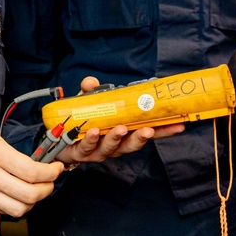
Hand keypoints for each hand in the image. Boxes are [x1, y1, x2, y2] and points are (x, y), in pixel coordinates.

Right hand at [0, 125, 61, 217]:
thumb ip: (6, 146)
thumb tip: (24, 157)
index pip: (31, 172)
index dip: (51, 173)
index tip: (57, 168)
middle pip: (29, 195)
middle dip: (48, 190)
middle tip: (51, 181)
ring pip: (18, 209)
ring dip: (34, 202)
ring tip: (37, 191)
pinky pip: (2, 211)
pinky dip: (16, 205)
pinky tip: (19, 194)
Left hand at [55, 75, 185, 163]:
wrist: (57, 139)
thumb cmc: (80, 121)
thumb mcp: (87, 103)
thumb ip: (91, 92)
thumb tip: (92, 82)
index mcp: (123, 131)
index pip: (146, 131)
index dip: (163, 130)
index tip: (179, 125)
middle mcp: (114, 144)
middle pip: (132, 144)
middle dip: (141, 138)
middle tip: (148, 131)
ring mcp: (98, 151)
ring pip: (111, 148)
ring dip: (117, 138)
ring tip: (120, 129)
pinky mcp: (81, 154)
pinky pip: (88, 147)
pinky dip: (91, 139)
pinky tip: (95, 131)